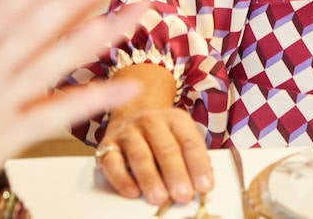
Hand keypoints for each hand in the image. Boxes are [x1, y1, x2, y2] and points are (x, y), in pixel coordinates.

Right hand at [96, 63, 213, 205]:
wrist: (131, 114)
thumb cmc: (162, 135)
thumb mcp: (181, 136)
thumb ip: (191, 156)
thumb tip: (202, 182)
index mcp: (175, 119)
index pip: (190, 142)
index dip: (199, 165)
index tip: (204, 186)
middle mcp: (151, 121)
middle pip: (166, 148)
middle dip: (176, 174)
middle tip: (183, 195)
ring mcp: (128, 132)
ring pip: (140, 156)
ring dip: (151, 179)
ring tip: (160, 198)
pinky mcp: (107, 145)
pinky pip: (113, 163)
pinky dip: (122, 179)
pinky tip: (133, 192)